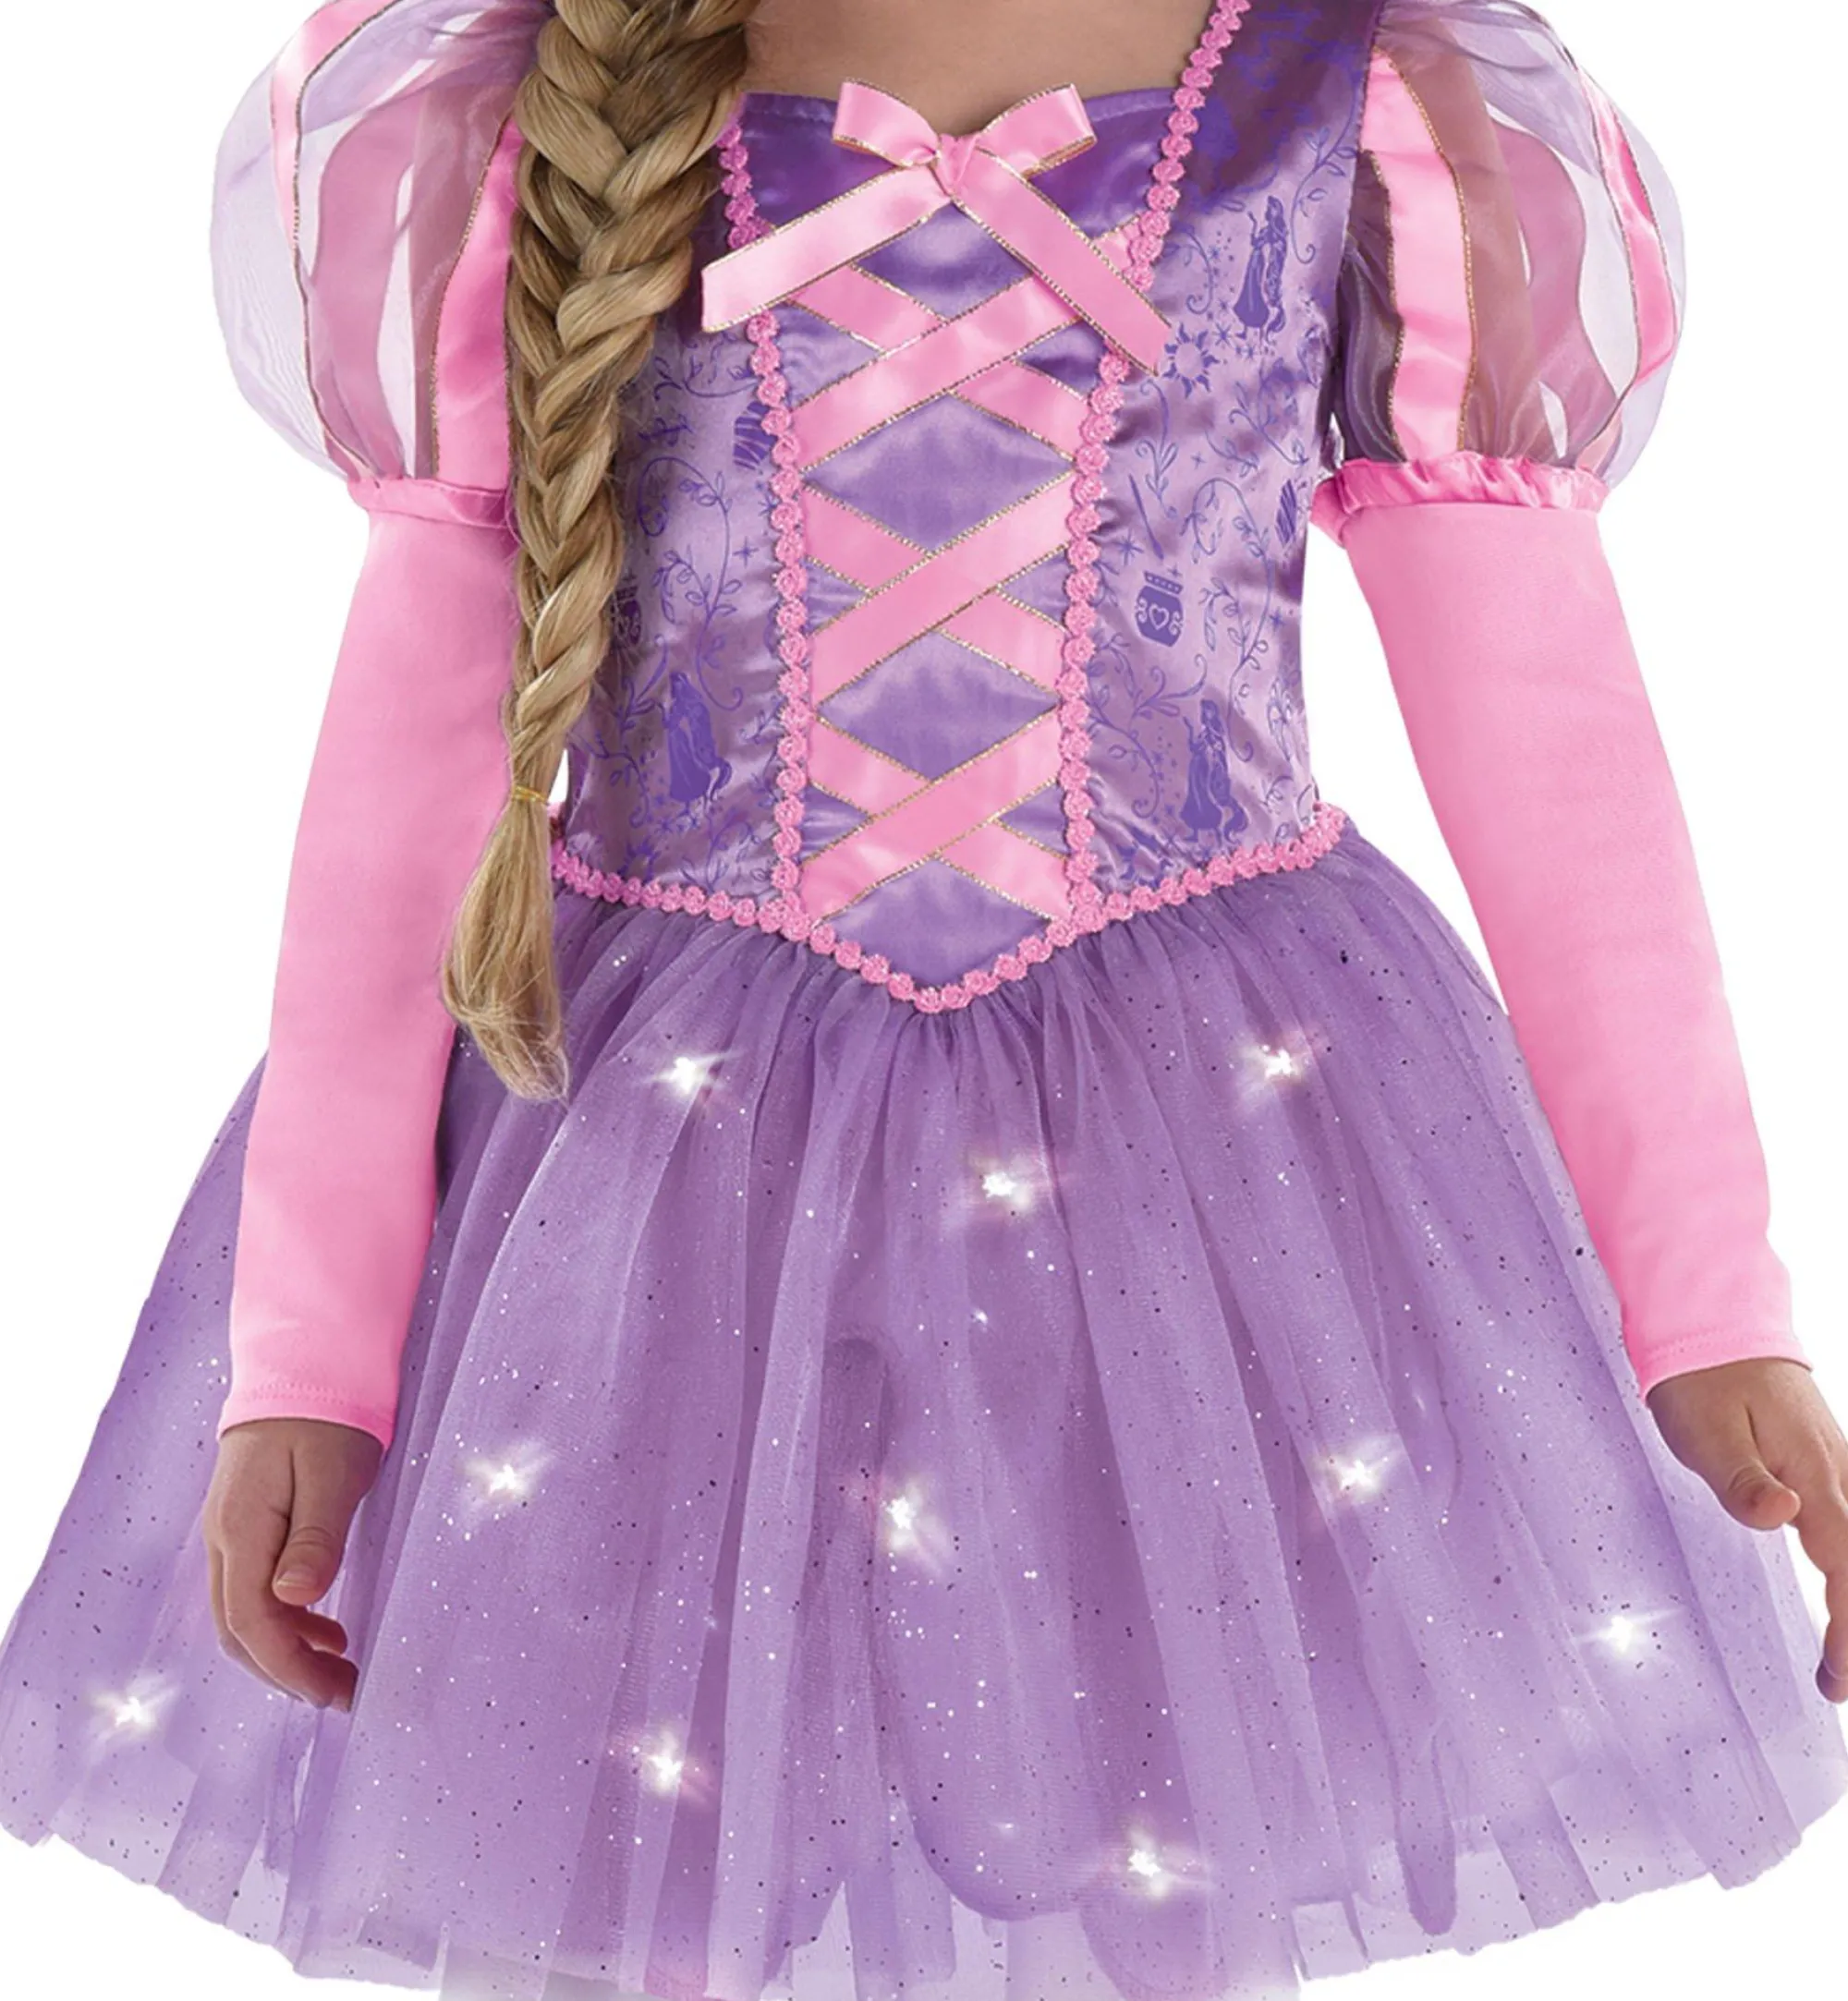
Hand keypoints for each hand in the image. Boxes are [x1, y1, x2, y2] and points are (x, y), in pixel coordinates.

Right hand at [201, 1416, 383, 1709]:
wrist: (301, 1368)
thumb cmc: (325, 1416)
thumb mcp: (335, 1472)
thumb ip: (317, 1537)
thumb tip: (295, 1598)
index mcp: (242, 1530)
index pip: (252, 1622)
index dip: (290, 1669)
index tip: (336, 1693)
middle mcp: (224, 1540)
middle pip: (239, 1632)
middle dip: (288, 1673)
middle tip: (344, 1694)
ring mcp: (230, 1536)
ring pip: (243, 1617)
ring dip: (286, 1652)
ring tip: (340, 1669)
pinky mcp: (246, 1529)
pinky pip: (253, 1593)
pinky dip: (286, 1622)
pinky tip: (325, 1628)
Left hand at [1646, 1357, 1847, 1704]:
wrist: (1712, 1317)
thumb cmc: (1701, 1375)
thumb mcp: (1705, 1430)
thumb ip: (1743, 1481)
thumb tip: (1784, 1518)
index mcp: (1814, 1476)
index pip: (1844, 1567)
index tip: (1840, 1677)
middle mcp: (1838, 1475)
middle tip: (1840, 1688)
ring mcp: (1835, 1467)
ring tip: (1843, 1660)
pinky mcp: (1820, 1462)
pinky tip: (1842, 1592)